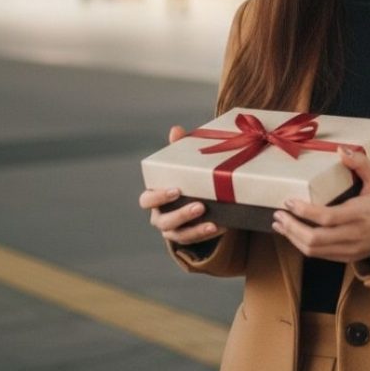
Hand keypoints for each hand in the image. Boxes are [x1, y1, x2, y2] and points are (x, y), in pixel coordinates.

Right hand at [139, 125, 227, 245]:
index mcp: (154, 198)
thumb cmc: (185, 177)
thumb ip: (177, 148)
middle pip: (163, 221)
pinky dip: (208, 234)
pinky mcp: (188, 238)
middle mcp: (159, 216)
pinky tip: (223, 226)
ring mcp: (173, 230)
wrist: (196, 198)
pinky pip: (196, 240)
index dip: (158, 197)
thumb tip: (176, 130)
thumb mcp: (182, 164)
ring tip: (213, 222)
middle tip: (199, 206)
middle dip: (180, 215)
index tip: (176, 190)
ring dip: (196, 230)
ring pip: (179, 235)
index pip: (146, 200)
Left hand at [272, 146, 369, 262]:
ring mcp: (350, 250)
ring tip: (279, 224)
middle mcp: (354, 236)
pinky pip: (320, 256)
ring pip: (315, 251)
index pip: (327, 218)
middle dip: (292, 228)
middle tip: (278, 214)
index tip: (288, 202)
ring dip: (293, 238)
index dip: (305, 212)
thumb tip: (341, 150)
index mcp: (360, 215)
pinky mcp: (347, 257)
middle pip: (316, 239)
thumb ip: (361, 163)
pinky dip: (303, 246)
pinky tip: (293, 234)